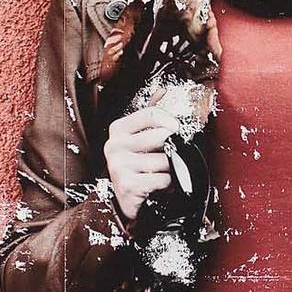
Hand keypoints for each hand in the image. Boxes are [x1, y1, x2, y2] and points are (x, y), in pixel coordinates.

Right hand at [104, 106, 180, 223]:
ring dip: (169, 170)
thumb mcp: (140, 138)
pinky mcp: (127, 185)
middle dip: (171, 151)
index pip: (152, 114)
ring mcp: (118, 166)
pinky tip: (157, 186)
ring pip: (165, 160)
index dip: (171, 122)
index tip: (178, 131)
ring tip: (159, 174)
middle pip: (162, 137)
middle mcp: (114, 145)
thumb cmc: (138, 168)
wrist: (130, 201)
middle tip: (165, 160)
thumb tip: (162, 90)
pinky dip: (167, 184)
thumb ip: (150, 115)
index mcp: (118, 129)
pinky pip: (163, 178)